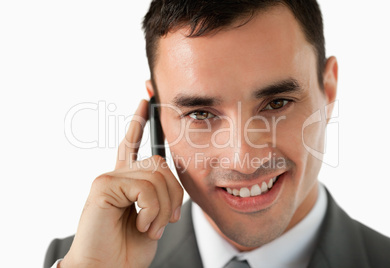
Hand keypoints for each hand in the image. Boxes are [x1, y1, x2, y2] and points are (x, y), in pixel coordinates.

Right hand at [61, 99, 183, 267]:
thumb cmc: (130, 246)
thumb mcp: (155, 214)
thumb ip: (159, 190)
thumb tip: (167, 173)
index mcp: (128, 179)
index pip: (134, 142)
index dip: (139, 121)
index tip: (146, 99)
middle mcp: (117, 174)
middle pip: (160, 164)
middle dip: (173, 194)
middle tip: (166, 221)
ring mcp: (108, 178)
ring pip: (156, 176)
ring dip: (163, 209)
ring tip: (152, 228)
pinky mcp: (103, 186)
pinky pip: (144, 188)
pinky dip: (152, 211)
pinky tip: (142, 225)